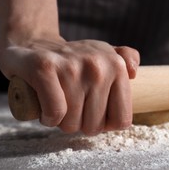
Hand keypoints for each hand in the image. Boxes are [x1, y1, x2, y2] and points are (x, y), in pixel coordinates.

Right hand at [0, 36, 139, 134]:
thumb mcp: (105, 54)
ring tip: (58, 103)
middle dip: (81, 123)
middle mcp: (97, 64)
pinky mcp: (45, 68)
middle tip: (72, 106)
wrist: (34, 44)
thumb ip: (127, 58)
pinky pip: (55, 113)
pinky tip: (45, 108)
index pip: (121, 120)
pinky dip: (48, 118)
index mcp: (116, 65)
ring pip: (72, 123)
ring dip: (62, 122)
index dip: (106, 125)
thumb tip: (134, 72)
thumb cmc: (74, 59)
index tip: (94, 114)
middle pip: (95, 125)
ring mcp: (71, 66)